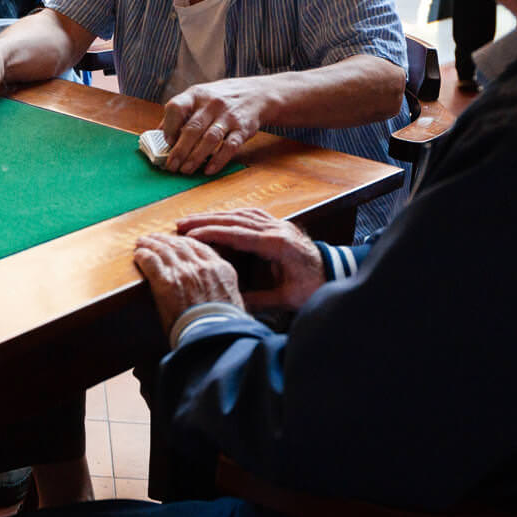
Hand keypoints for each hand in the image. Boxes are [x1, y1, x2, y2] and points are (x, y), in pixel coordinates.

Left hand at [132, 232, 242, 339]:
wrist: (212, 334)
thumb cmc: (223, 325)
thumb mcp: (233, 301)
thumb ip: (224, 289)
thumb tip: (219, 293)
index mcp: (220, 269)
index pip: (200, 247)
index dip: (185, 242)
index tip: (177, 240)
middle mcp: (201, 265)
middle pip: (179, 245)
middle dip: (165, 240)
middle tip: (155, 237)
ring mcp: (183, 271)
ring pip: (163, 249)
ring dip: (151, 244)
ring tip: (142, 242)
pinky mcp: (165, 281)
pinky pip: (151, 261)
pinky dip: (143, 255)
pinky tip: (138, 254)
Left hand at [160, 77, 269, 174]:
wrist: (256, 93)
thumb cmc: (219, 98)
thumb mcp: (197, 97)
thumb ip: (179, 114)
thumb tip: (157, 135)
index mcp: (195, 95)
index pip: (176, 107)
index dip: (169, 126)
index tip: (166, 142)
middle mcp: (211, 104)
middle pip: (192, 128)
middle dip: (179, 150)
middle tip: (171, 166)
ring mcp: (228, 116)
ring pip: (210, 139)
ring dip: (196, 157)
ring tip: (186, 170)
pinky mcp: (243, 128)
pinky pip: (230, 146)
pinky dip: (218, 160)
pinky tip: (208, 170)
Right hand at [177, 209, 324, 311]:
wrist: (335, 274)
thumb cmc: (313, 287)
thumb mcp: (286, 300)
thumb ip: (258, 300)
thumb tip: (229, 303)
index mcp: (278, 245)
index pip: (238, 234)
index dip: (212, 233)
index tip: (190, 235)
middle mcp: (277, 229)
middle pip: (235, 220)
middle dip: (206, 221)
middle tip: (180, 224)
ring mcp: (278, 224)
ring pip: (241, 214)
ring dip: (215, 216)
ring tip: (191, 220)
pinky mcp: (278, 225)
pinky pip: (250, 214)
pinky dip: (230, 215)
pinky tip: (217, 218)